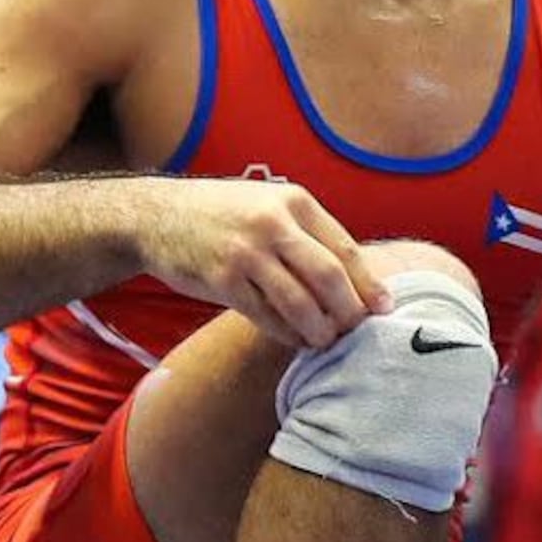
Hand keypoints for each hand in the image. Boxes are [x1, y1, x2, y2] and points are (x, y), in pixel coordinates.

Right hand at [132, 175, 388, 350]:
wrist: (158, 215)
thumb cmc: (223, 214)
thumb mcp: (268, 203)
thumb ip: (306, 232)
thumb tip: (355, 278)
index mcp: (293, 201)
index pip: (344, 248)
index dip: (368, 284)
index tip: (384, 308)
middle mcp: (272, 223)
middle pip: (329, 277)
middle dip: (349, 311)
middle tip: (355, 330)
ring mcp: (245, 252)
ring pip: (299, 303)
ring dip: (319, 329)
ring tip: (326, 340)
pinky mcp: (222, 280)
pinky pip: (266, 317)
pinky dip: (286, 333)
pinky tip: (295, 339)